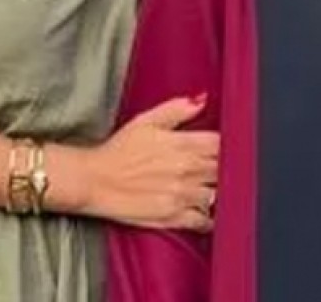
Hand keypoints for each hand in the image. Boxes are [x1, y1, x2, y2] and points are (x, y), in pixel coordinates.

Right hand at [81, 97, 219, 230]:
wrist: (93, 181)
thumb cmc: (118, 151)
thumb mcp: (146, 121)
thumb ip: (178, 109)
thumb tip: (202, 99)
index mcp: (183, 144)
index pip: (222, 143)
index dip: (226, 145)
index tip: (223, 148)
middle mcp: (186, 170)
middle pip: (224, 169)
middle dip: (225, 168)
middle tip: (219, 168)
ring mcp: (181, 195)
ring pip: (218, 195)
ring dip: (218, 192)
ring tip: (211, 189)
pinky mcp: (173, 217)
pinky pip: (203, 221)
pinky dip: (208, 218)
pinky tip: (205, 212)